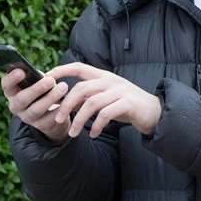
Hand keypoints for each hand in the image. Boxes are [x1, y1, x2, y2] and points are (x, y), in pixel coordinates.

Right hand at [1, 68, 70, 142]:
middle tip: (51, 80)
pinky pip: (49, 119)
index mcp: (12, 92)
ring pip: (36, 109)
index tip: (22, 71)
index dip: (12, 78)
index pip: (6, 85)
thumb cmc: (41, 90)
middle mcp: (15, 106)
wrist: (49, 112)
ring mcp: (26, 117)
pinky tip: (67, 102)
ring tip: (63, 88)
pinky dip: (58, 109)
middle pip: (22, 99)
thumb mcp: (35, 82)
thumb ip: (35, 77)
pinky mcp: (40, 126)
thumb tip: (42, 75)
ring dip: (50, 98)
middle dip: (36, 89)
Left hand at [46, 63, 160, 138]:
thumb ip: (87, 98)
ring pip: (92, 102)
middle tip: (58, 118)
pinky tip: (93, 134)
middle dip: (66, 104)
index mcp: (103, 76)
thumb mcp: (105, 98)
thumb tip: (64, 103)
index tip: (46, 78)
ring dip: (79, 120)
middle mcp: (110, 80)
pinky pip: (106, 114)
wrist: (154, 112)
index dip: (61, 70)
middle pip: (82, 88)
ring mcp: (120, 91)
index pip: (78, 67)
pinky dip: (96, 125)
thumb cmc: (126, 105)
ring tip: (73, 133)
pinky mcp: (128, 104)